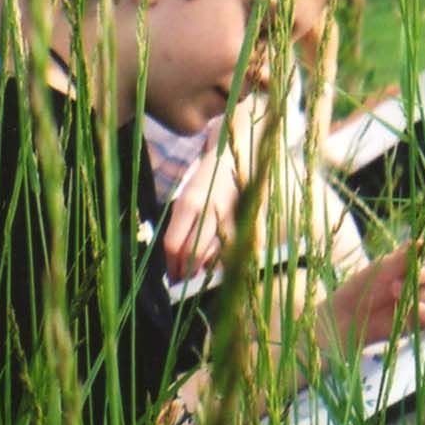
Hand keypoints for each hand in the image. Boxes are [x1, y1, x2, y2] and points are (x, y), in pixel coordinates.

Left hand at [162, 147, 241, 281]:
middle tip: (184, 278)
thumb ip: (182, 221)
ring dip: (210, 266)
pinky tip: (231, 259)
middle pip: (194, 254)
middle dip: (187, 271)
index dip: (171, 265)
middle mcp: (211, 209)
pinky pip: (247, 246)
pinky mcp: (254, 215)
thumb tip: (175, 254)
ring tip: (204, 269)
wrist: (240, 146)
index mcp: (189, 202)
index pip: (174, 245)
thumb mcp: (187, 193)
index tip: (171, 275)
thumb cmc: (209, 172)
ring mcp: (234, 213)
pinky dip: (239, 256)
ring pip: (219, 254)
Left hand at [314, 242, 424, 355]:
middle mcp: (421, 284)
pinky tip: (416, 308)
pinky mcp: (421, 323)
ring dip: (422, 294)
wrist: (347, 316)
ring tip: (395, 293)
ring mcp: (423, 304)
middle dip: (421, 276)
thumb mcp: (381, 269)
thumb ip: (402, 258)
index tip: (417, 258)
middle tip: (394, 283)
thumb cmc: (363, 288)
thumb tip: (422, 241)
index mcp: (415, 267)